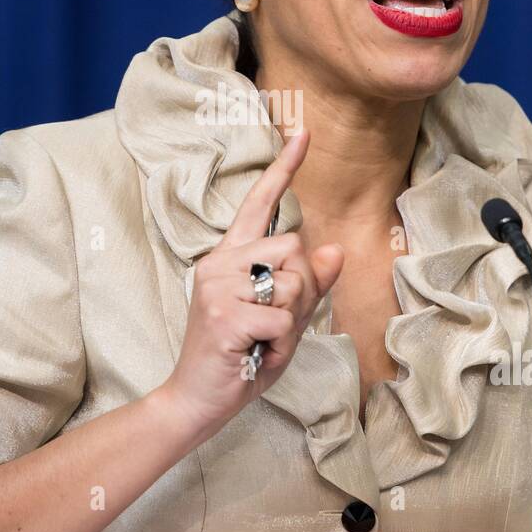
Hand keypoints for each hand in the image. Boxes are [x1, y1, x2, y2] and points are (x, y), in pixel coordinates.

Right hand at [158, 127, 344, 439]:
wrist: (197, 398)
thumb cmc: (241, 357)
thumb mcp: (283, 320)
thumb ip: (308, 286)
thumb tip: (335, 250)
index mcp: (233, 256)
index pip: (261, 203)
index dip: (284, 168)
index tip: (303, 132)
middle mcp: (221, 261)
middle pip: (294, 247)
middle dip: (302, 289)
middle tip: (276, 323)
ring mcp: (219, 285)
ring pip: (292, 281)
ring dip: (292, 319)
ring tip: (263, 339)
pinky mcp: (224, 313)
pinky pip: (283, 320)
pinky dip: (280, 346)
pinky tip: (256, 354)